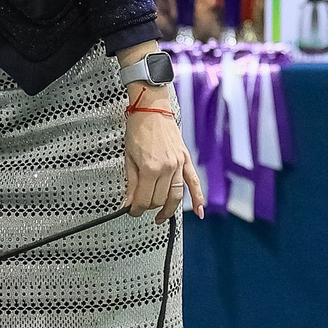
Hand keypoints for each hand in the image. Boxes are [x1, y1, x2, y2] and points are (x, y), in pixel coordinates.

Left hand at [122, 92, 204, 222]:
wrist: (151, 109)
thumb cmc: (138, 129)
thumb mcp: (129, 157)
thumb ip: (131, 183)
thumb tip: (127, 203)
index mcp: (150, 168)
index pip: (144, 199)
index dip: (136, 209)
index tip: (131, 211)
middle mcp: (167, 168)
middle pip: (160, 199)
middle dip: (148, 207)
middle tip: (140, 208)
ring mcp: (179, 165)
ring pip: (176, 196)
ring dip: (168, 209)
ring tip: (160, 217)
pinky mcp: (185, 160)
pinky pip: (194, 182)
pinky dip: (198, 198)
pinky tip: (200, 211)